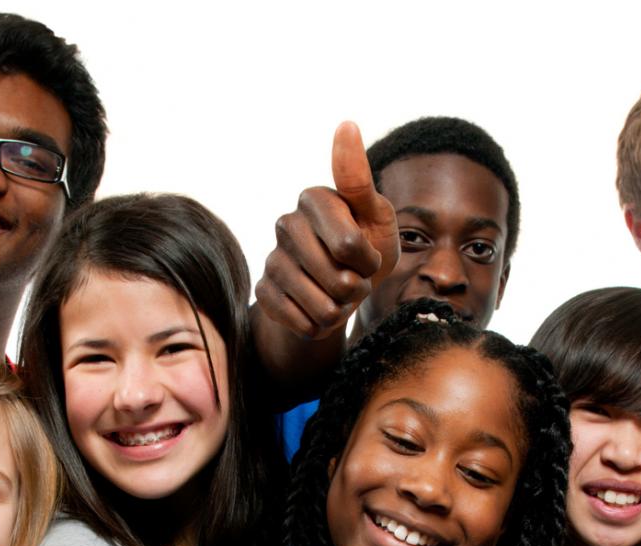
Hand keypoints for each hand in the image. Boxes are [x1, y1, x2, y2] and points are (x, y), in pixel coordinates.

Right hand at [254, 122, 399, 339]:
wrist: (340, 291)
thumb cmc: (366, 246)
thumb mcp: (376, 215)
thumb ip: (359, 180)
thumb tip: (346, 124)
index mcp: (314, 199)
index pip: (348, 244)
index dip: (368, 260)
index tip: (367, 254)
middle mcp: (286, 224)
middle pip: (338, 279)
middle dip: (356, 288)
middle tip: (354, 278)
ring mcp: (272, 259)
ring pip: (323, 306)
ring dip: (341, 309)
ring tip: (338, 294)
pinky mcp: (264, 292)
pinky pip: (304, 323)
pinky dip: (320, 325)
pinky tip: (318, 308)